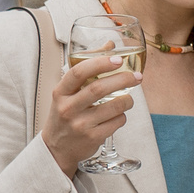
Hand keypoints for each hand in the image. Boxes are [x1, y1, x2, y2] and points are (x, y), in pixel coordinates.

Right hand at [41, 53, 140, 176]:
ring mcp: (80, 125)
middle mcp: (67, 108)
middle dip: (123, 79)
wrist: (56, 148)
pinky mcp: (92, 138)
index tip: (118, 59)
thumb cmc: (65, 114)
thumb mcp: (67, 93)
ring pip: (114, 107)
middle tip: (137, 76)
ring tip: (129, 98)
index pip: (78, 73)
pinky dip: (122, 116)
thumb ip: (87, 69)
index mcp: (60, 92)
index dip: (100, 63)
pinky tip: (118, 115)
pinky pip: (117, 122)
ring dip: (128, 100)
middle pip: (99, 89)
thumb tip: (110, 44)